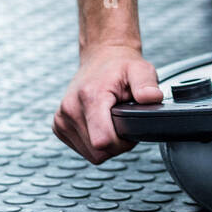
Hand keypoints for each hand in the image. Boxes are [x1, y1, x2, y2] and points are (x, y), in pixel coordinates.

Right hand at [53, 43, 162, 162]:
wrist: (101, 57)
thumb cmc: (121, 66)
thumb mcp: (140, 70)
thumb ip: (147, 85)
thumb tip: (153, 98)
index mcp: (90, 97)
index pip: (102, 141)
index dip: (122, 142)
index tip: (129, 127)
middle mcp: (70, 109)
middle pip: (98, 152)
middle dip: (116, 144)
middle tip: (124, 122)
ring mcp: (62, 119)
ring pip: (90, 154)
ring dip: (105, 144)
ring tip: (112, 120)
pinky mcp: (58, 126)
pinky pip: (81, 149)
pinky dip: (93, 142)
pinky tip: (100, 123)